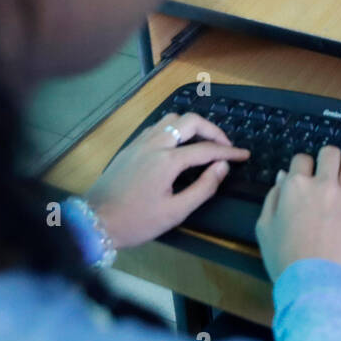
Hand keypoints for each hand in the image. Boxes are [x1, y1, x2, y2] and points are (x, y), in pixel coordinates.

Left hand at [85, 112, 248, 247]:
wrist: (95, 220)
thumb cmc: (137, 221)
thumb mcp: (175, 212)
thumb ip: (203, 188)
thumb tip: (222, 167)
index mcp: (167, 160)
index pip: (207, 149)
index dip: (229, 152)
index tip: (244, 155)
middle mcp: (155, 143)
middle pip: (190, 121)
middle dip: (213, 130)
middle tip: (225, 145)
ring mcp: (141, 142)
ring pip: (172, 119)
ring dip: (192, 126)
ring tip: (204, 142)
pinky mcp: (131, 146)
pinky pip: (158, 126)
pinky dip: (175, 129)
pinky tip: (179, 145)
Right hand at [255, 145, 340, 279]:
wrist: (312, 283)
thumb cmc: (285, 259)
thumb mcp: (265, 227)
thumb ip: (273, 198)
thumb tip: (283, 177)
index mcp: (296, 187)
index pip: (301, 158)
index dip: (302, 166)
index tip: (304, 176)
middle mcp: (323, 186)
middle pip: (330, 153)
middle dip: (327, 159)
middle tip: (327, 171)